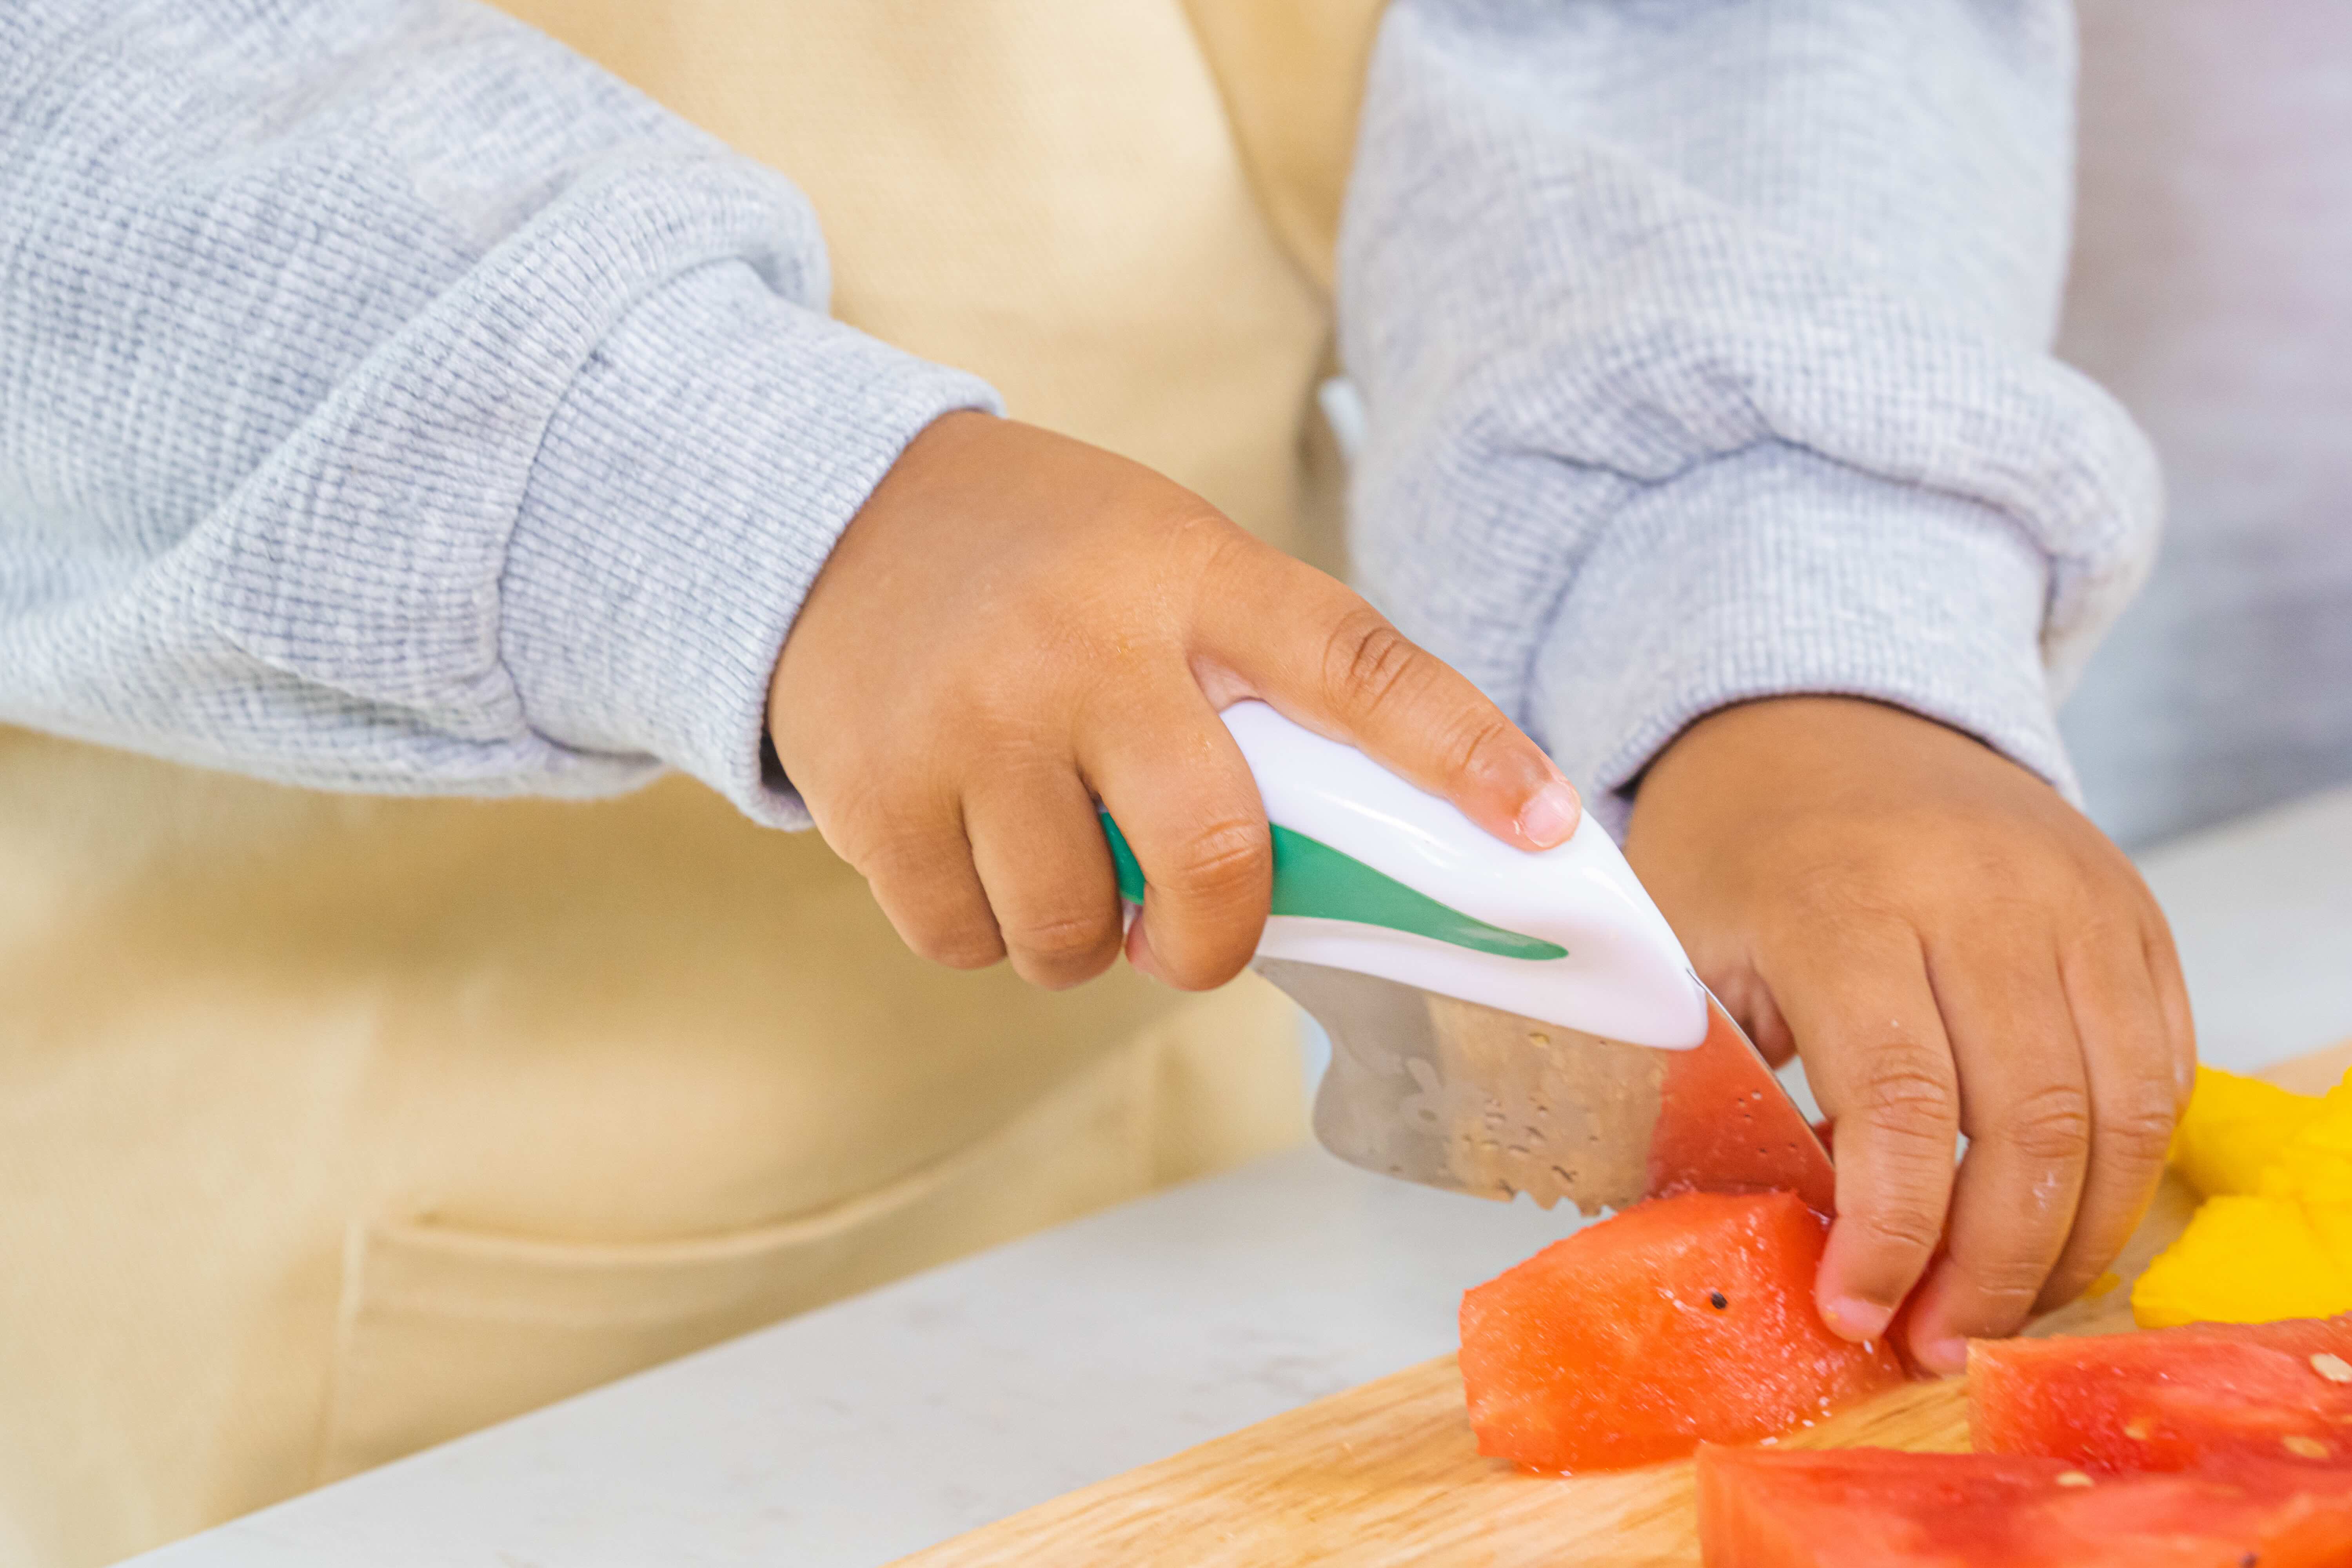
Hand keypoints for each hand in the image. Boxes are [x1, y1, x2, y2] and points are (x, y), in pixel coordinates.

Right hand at [768, 412, 1580, 990]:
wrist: (832, 520)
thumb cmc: (1044, 568)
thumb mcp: (1164, 570)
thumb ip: (1250, 689)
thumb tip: (1345, 868)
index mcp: (1188, 577)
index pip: (1357, 665)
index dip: (1463, 752)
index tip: (1549, 827)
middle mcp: (1085, 646)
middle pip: (1213, 853)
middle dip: (1214, 936)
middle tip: (1193, 938)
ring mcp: (972, 720)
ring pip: (1072, 929)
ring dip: (1082, 942)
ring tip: (1060, 869)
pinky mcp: (876, 791)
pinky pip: (965, 940)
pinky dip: (984, 933)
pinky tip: (973, 855)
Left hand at [1623, 697, 2193, 1375]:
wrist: (1822, 715)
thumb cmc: (1737, 847)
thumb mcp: (1684, 948)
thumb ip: (1718, 1080)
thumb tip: (1779, 1236)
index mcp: (1846, 902)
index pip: (1901, 1103)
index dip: (1892, 1233)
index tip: (1858, 1311)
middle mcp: (1981, 892)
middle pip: (2033, 1123)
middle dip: (1996, 1266)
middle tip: (1942, 1341)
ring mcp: (2075, 895)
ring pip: (2124, 1109)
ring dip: (2075, 1235)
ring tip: (2003, 1301)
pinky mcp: (2130, 908)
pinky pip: (2162, 1063)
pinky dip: (2125, 1163)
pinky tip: (2056, 1216)